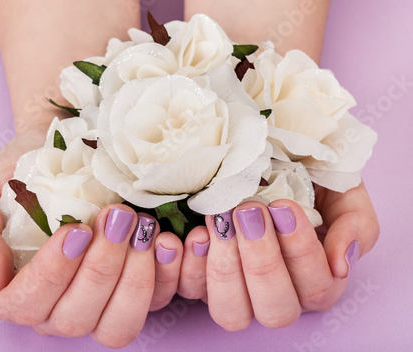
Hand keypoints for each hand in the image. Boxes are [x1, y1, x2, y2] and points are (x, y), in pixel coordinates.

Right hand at [0, 129, 182, 346]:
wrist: (66, 154)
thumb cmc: (23, 173)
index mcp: (15, 290)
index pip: (25, 305)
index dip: (51, 274)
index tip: (74, 230)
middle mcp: (57, 307)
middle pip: (76, 318)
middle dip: (100, 269)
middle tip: (117, 218)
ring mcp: (100, 304)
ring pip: (118, 324)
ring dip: (134, 279)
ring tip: (142, 229)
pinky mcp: (138, 291)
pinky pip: (158, 304)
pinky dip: (168, 276)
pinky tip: (168, 241)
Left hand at [177, 182, 378, 329]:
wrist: (266, 161)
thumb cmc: (308, 181)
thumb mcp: (344, 195)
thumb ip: (356, 227)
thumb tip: (341, 265)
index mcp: (316, 281)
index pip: (316, 289)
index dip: (299, 252)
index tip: (282, 206)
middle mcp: (277, 295)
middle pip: (274, 310)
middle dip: (262, 260)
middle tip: (249, 211)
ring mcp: (237, 292)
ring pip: (231, 311)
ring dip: (225, 265)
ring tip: (221, 218)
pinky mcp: (202, 280)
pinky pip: (191, 290)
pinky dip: (190, 265)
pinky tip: (195, 233)